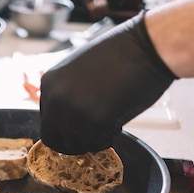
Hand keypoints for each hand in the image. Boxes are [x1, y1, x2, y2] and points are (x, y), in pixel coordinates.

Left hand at [39, 11, 176, 154]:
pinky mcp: (94, 123)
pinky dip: (108, 138)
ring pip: (75, 145)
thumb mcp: (80, 67)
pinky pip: (96, 144)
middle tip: (92, 133)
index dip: (64, 127)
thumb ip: (68, 91)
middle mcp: (55, 99)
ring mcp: (73, 112)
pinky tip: (118, 120)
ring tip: (109, 119)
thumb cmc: (121, 52)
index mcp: (50, 83)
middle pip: (53, 138)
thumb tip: (67, 113)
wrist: (147, 47)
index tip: (79, 125)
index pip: (46, 120)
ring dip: (92, 139)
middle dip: (73, 140)